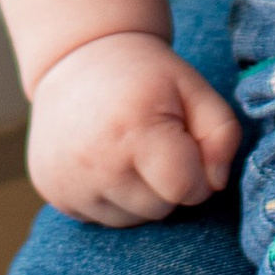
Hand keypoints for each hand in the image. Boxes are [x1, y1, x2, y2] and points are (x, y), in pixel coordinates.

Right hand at [25, 30, 239, 224]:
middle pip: (159, 209)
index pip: (186, 189)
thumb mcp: (193, 87)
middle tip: (151, 140)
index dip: (196, 171)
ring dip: (138, 194)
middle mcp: (95, 160)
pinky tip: (102, 160)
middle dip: (166, 184)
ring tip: (125, 149)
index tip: (182, 142)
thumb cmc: (145, 74)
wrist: (77, 54)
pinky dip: (109, 197)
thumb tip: (215, 183)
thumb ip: (223, 134)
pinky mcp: (51, 190)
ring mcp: (68, 179)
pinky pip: (100, 219)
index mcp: (134, 129)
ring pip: (130, 220)